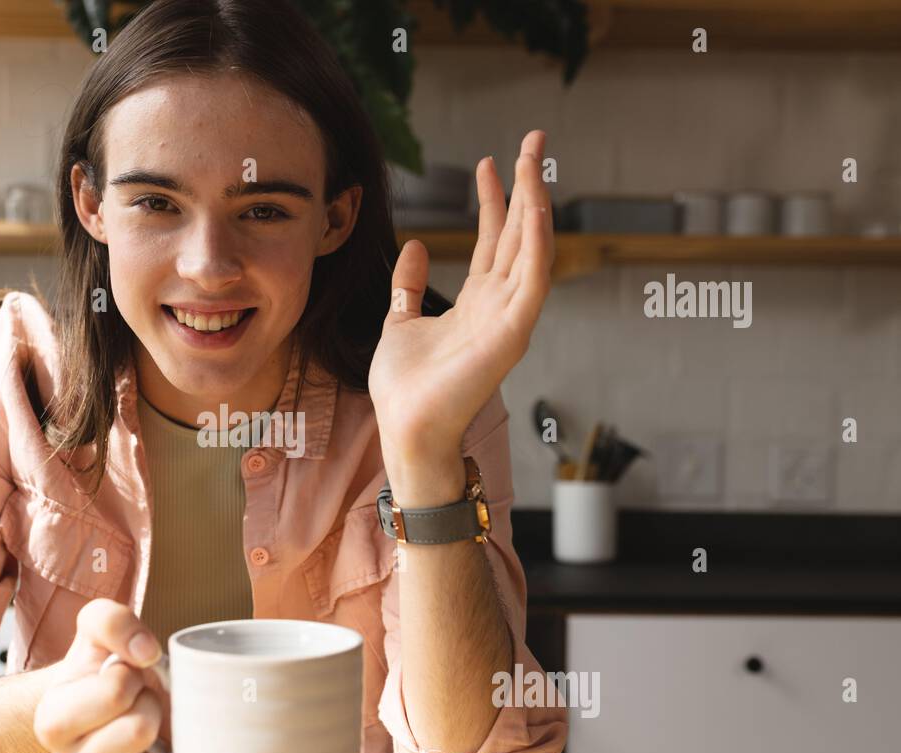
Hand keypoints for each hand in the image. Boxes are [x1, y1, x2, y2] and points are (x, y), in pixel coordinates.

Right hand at [33, 599, 171, 752]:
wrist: (118, 704)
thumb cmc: (109, 668)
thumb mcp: (102, 629)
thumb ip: (113, 621)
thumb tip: (144, 652)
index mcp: (51, 717)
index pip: (116, 692)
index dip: (132, 674)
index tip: (124, 674)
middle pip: (138, 730)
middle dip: (150, 705)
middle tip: (139, 700)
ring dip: (158, 737)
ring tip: (145, 723)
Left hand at [368, 130, 554, 473]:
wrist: (406, 430)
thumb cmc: (406, 389)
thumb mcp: (399, 322)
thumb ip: (408, 286)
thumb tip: (415, 246)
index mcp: (477, 302)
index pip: (494, 240)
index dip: (495, 200)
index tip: (492, 161)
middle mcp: (499, 305)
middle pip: (520, 234)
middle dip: (527, 186)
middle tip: (534, 140)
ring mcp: (510, 318)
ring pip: (531, 248)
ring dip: (536, 202)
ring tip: (534, 159)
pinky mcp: (513, 333)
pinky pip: (532, 280)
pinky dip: (537, 243)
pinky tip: (536, 208)